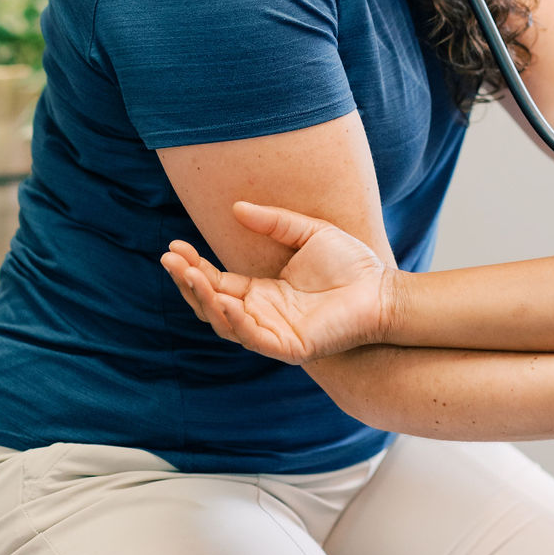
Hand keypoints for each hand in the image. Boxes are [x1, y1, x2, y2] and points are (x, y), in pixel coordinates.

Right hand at [160, 201, 394, 362]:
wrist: (383, 289)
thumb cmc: (351, 264)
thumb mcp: (308, 233)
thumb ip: (274, 222)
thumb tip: (237, 207)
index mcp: (262, 292)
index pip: (217, 283)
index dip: (194, 267)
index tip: (174, 246)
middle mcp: (261, 314)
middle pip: (212, 304)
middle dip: (188, 283)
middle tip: (169, 258)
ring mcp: (273, 333)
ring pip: (225, 323)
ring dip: (204, 299)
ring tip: (189, 273)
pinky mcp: (289, 347)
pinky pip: (253, 338)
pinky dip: (234, 320)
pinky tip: (222, 298)